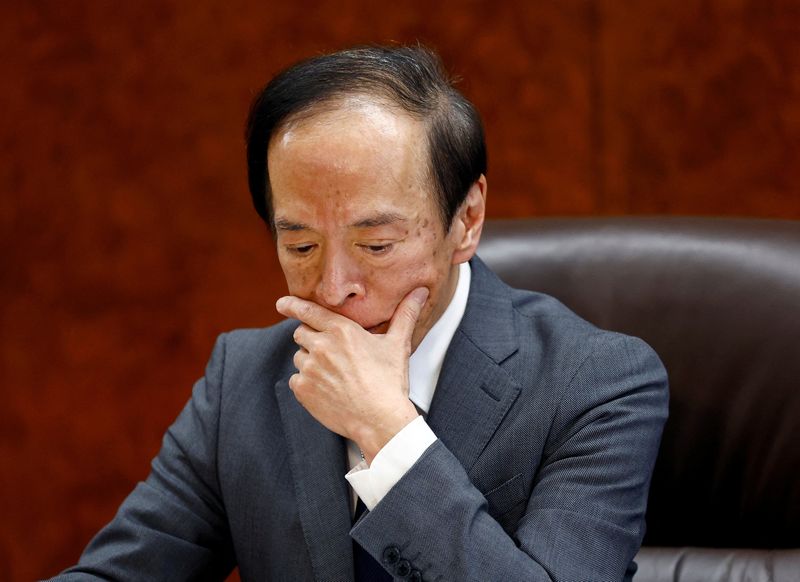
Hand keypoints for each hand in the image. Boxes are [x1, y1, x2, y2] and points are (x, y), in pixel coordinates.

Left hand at [275, 287, 428, 462]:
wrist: (380, 420)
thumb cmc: (390, 381)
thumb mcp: (398, 344)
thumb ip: (405, 314)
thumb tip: (421, 291)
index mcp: (342, 330)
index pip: (308, 310)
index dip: (293, 305)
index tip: (281, 303)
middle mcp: (321, 346)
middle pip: (301, 333)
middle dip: (312, 339)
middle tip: (333, 354)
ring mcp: (310, 369)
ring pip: (299, 357)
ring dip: (311, 362)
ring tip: (335, 375)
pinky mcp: (303, 390)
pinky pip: (296, 379)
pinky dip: (307, 383)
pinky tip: (327, 390)